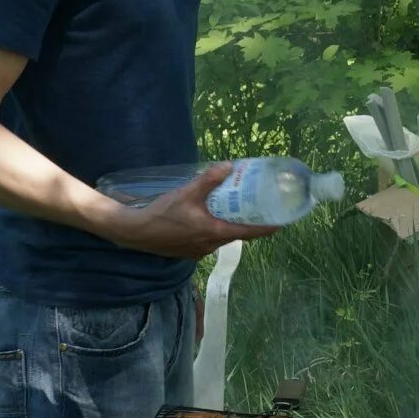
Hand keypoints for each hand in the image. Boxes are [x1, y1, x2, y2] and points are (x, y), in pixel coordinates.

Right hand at [100, 163, 276, 259]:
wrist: (135, 232)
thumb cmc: (162, 213)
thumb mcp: (186, 193)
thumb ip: (208, 180)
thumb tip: (229, 165)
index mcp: (214, 233)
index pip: (249, 232)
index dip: (267, 228)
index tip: (282, 222)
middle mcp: (210, 245)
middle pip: (237, 234)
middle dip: (249, 223)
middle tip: (259, 208)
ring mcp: (199, 251)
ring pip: (222, 237)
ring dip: (231, 225)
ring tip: (236, 209)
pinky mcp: (189, 251)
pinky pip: (210, 240)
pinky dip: (216, 229)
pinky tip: (210, 217)